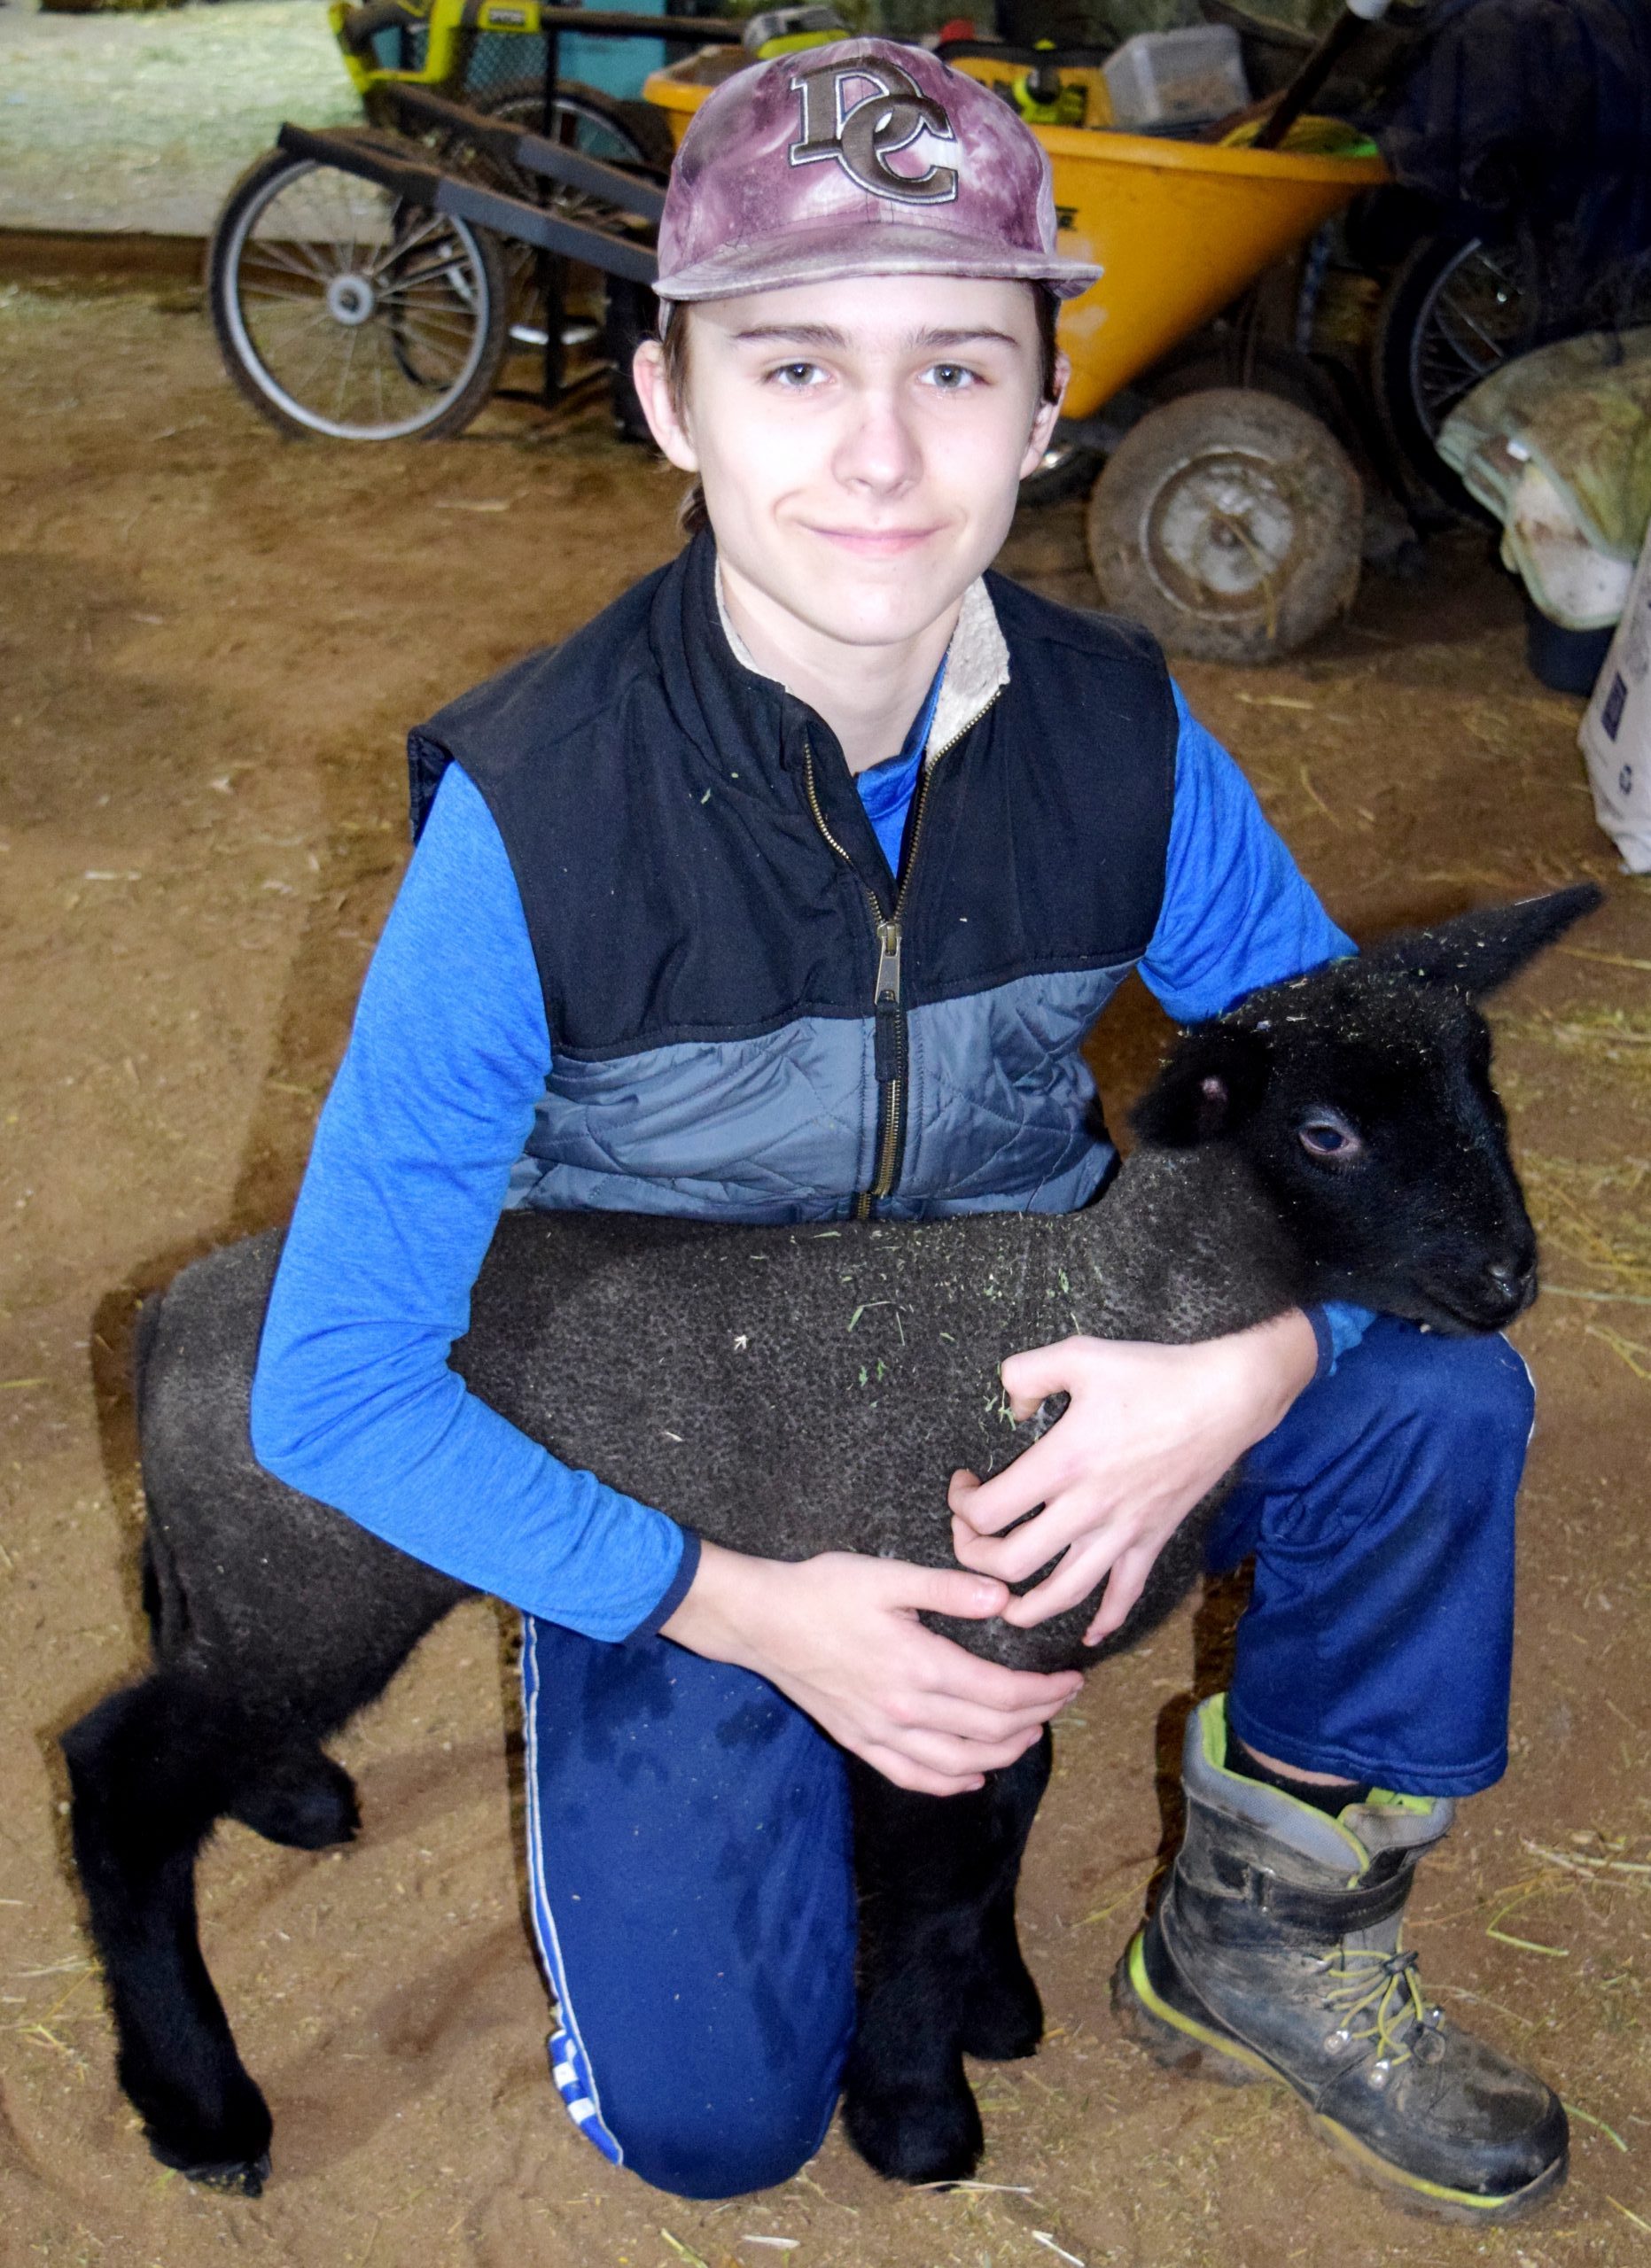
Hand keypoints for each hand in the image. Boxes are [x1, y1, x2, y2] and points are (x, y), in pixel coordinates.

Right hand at [661, 1540, 1082, 1796]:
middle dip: (1036, 1720)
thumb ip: (948, 1589)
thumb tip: (1003, 1597)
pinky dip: (948, 1784)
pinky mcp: (858, 1741)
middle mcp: (906, 1710)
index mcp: (920, 1665)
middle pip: (989, 1733)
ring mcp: (880, 1733)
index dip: (1045, 1693)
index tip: (1072, 1681)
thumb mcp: (888, 1576)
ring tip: (1029, 1736)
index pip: (1002, 1694)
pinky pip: (911, 1776)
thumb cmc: (823, 1590)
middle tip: (1060, 1702)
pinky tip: (970, 1778)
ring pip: (958, 1763)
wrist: (761, 1621)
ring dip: (1002, 1755)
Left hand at [948, 1312, 1319, 1646]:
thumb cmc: (1153, 1374)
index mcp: (1063, 1463)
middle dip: (976, 1558)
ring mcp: (1122, 1531)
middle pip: (1012, 1563)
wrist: (1226, 1398)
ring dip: (1025, 1607)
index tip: (964, 1486)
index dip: (961, 1506)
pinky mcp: (1152, 1540)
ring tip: (1003, 1603)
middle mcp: (1087, 1508)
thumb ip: (1027, 1372)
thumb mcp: (1079, 1354)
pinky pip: (1126, 1595)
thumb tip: (1013, 1406)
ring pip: (1063, 1593)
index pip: (989, 1512)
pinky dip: (1106, 1622)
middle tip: (971, 1536)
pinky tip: (1090, 1635)